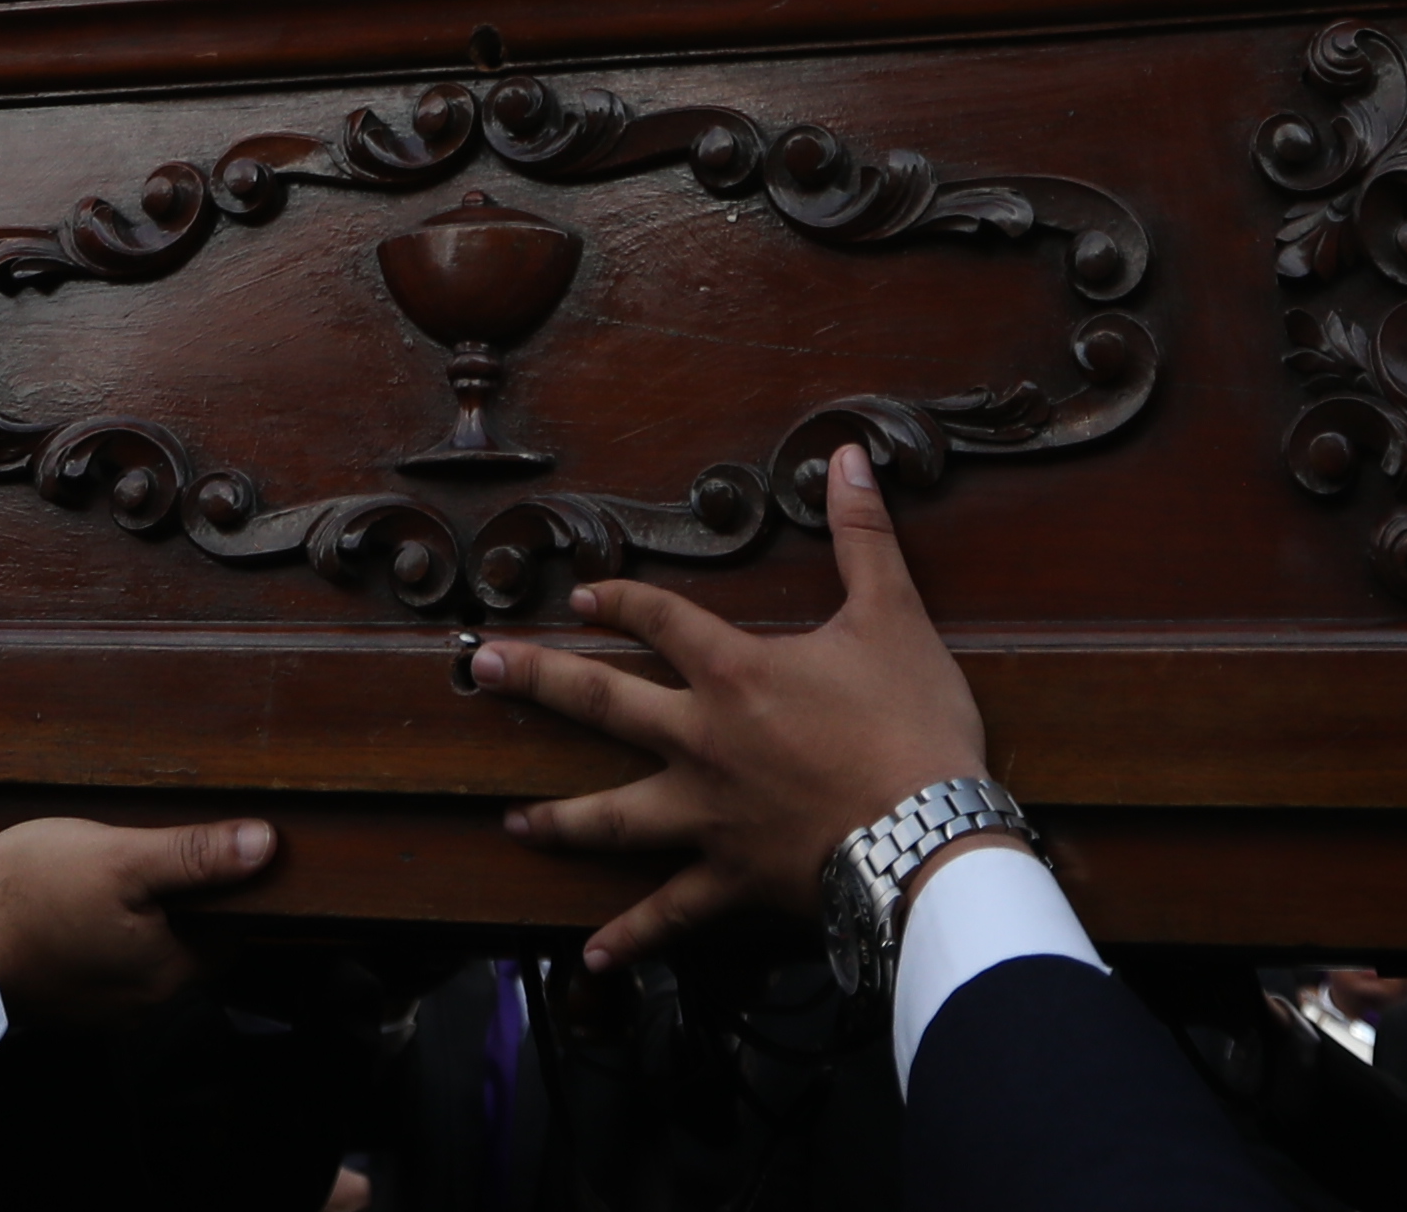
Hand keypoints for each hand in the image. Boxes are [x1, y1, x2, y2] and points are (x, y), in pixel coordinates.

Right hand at [0, 814, 281, 1026]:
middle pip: (191, 938)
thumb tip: (266, 845)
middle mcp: (147, 1003)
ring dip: (140, 909)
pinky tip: (79, 895)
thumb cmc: (30, 898)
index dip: (224, 881)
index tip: (200, 845)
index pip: (233, 927)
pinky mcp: (71, 999)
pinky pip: (109, 957)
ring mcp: (105, 1005)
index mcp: (172, 975)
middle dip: (178, 893)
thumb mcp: (122, 858)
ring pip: (148, 946)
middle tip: (146, 846)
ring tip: (110, 865)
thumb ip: (196, 856)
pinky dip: (105, 927)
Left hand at [474, 439, 988, 968]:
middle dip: (536, 681)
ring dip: (559, 819)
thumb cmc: (911, 726)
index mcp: (734, 672)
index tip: (583, 592)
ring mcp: (706, 817)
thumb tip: (851, 454)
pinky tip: (593, 952)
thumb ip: (864, 535)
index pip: (661, 619)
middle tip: (480, 668)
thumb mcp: (894, 616)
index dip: (620, 598)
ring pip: (613, 817)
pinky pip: (668, 913)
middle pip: (602, 703)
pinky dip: (631, 935)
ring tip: (513, 821)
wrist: (927, 836)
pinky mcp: (728, 879)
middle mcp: (701, 741)